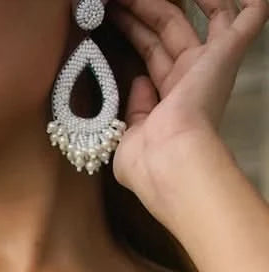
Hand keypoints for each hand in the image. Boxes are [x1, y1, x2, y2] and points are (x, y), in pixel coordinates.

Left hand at [105, 0, 268, 207]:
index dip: (134, 31)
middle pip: (168, 30)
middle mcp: (191, 81)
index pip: (153, 55)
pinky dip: (252, 5)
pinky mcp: (226, 54)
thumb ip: (136, 108)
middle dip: (143, 9)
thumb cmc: (147, 160)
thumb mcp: (129, 135)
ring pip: (198, 17)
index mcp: (169, 101)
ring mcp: (210, 66)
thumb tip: (140, 82)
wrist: (169, 158)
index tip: (114, 13)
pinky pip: (248, 20)